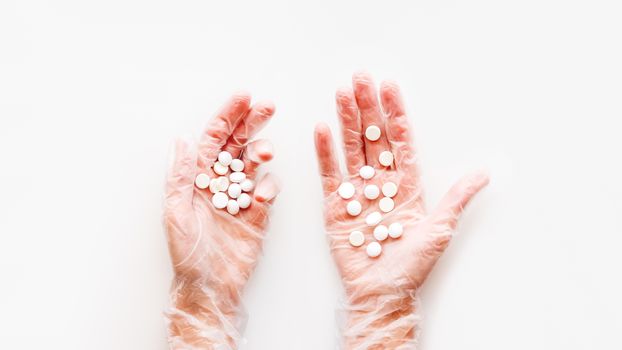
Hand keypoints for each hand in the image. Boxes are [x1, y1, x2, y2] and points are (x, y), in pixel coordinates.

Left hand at [164, 92, 278, 348]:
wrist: (209, 286)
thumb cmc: (186, 251)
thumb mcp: (176, 210)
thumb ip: (181, 174)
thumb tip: (182, 139)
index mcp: (198, 177)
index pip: (214, 138)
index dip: (228, 116)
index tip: (243, 98)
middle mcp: (220, 182)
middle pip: (238, 143)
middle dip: (252, 122)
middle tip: (268, 106)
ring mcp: (240, 196)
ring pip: (254, 163)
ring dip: (260, 152)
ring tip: (264, 152)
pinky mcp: (258, 214)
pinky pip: (267, 192)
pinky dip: (268, 187)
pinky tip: (262, 195)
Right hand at [314, 72, 488, 348]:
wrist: (381, 293)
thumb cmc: (412, 265)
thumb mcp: (440, 229)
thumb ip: (458, 198)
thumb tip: (486, 173)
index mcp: (406, 184)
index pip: (401, 141)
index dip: (396, 113)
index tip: (390, 87)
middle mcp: (381, 183)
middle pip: (373, 137)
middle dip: (368, 107)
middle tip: (361, 78)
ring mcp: (357, 192)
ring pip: (351, 148)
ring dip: (346, 120)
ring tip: (342, 93)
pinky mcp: (336, 205)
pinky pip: (330, 173)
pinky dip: (325, 152)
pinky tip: (323, 128)